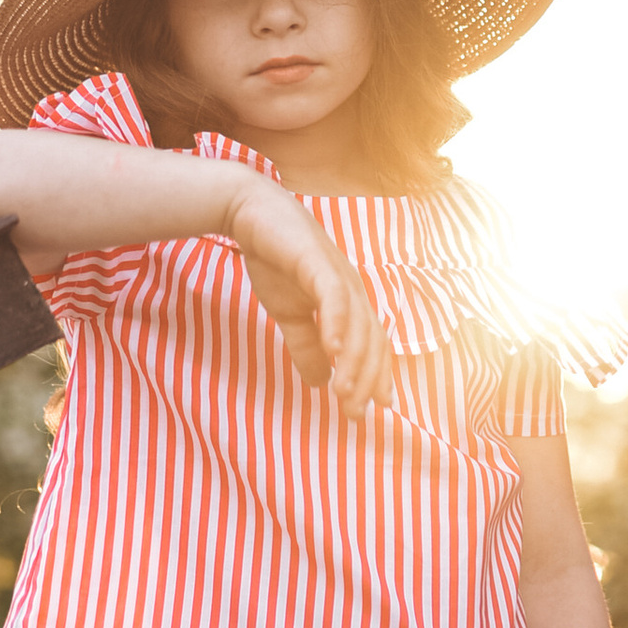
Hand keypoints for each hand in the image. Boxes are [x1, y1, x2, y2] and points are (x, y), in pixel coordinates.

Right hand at [219, 181, 394, 417]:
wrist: (251, 213)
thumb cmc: (275, 260)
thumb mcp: (290, 314)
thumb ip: (305, 345)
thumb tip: (318, 382)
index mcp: (349, 301)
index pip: (372, 344)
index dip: (376, 377)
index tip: (370, 410)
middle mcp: (352, 288)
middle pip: (371, 340)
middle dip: (366, 379)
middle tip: (354, 413)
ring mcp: (337, 273)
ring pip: (357, 324)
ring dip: (353, 361)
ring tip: (345, 393)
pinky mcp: (316, 261)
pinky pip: (333, 296)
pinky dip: (337, 324)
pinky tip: (333, 351)